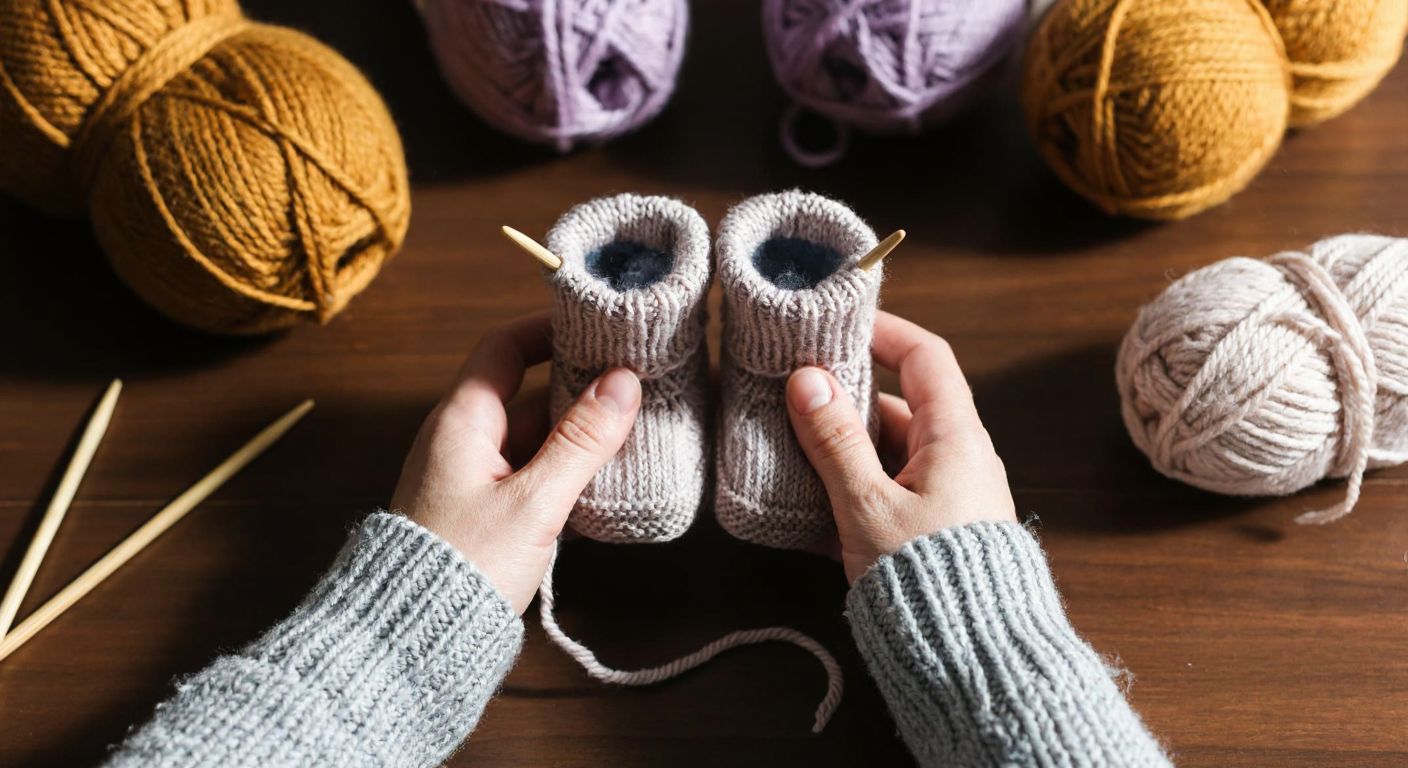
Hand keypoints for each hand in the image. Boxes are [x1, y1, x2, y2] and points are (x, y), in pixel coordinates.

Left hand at [391, 312, 640, 613]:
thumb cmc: (465, 565)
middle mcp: (461, 440)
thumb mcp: (534, 502)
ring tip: (635, 429)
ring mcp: (469, 476)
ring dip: (577, 434)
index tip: (597, 325)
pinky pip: (527, 472)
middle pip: (526, 392)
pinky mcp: (480, 512)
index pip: (504, 347)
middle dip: (579, 387)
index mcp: (463, 421)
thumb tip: (623, 381)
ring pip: (532, 436)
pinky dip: (564, 470)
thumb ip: (581, 441)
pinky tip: (605, 480)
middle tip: (635, 381)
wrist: (411, 641)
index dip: (548, 329)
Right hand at [786, 311, 1016, 583]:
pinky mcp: (937, 529)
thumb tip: (808, 379)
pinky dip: (855, 482)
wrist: (974, 658)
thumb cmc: (926, 578)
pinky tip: (812, 496)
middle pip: (901, 404)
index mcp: (956, 437)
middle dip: (847, 394)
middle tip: (793, 389)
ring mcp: (951, 495)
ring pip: (892, 450)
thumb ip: (836, 442)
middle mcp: (961, 458)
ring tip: (790, 443)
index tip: (838, 322)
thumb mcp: (868, 505)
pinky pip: (893, 487)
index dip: (884, 329)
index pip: (925, 356)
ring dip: (845, 444)